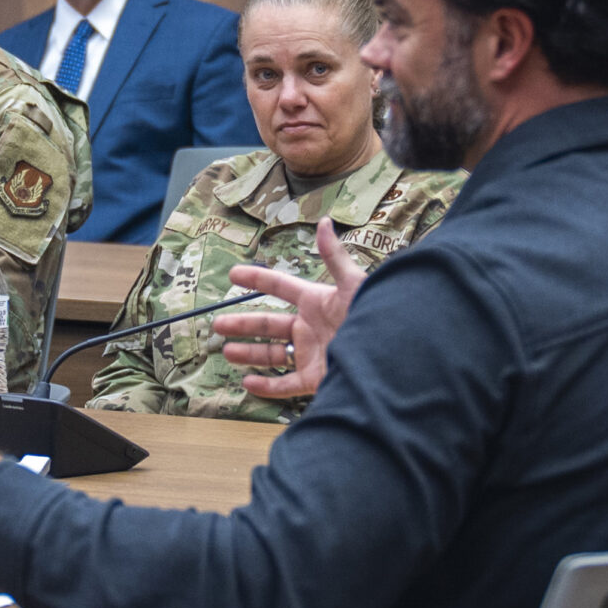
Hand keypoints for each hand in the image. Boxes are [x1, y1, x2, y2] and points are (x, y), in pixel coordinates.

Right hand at [215, 218, 362, 398]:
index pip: (280, 287)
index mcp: (316, 301)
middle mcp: (311, 327)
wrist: (390, 356)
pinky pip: (285, 385)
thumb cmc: (373, 316)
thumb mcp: (353, 284)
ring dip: (248, 353)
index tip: (232, 274)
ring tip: (226, 352)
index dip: (256, 278)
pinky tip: (246, 382)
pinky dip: (266, 386)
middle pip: (268, 324)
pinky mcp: (316, 379)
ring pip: (272, 354)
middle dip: (242, 324)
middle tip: (217, 324)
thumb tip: (324, 221)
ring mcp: (312, 354)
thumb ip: (334, 256)